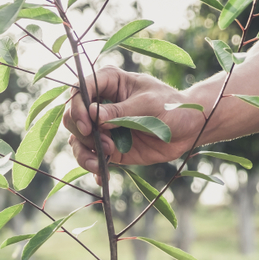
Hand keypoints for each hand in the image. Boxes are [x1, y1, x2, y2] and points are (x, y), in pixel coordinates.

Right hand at [63, 67, 206, 172]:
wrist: (186, 129)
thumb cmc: (171, 107)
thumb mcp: (148, 105)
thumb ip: (120, 111)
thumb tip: (93, 115)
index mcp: (108, 82)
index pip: (79, 90)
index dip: (77, 107)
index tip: (87, 125)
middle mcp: (99, 104)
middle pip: (72, 117)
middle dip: (82, 133)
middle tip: (104, 144)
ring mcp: (101, 127)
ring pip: (77, 140)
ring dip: (85, 154)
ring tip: (104, 162)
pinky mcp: (107, 147)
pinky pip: (90, 158)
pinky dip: (93, 168)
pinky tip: (103, 176)